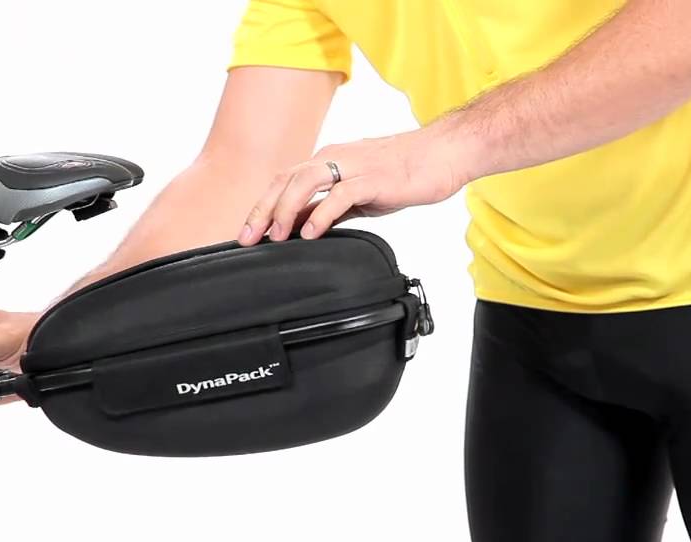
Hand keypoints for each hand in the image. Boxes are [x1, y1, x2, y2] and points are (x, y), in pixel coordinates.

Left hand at [237, 124, 472, 244]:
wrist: (444, 154)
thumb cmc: (404, 173)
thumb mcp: (359, 194)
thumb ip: (330, 207)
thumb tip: (302, 227)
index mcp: (328, 161)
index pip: (284, 182)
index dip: (261, 207)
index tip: (246, 234)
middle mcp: (334, 158)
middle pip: (285, 180)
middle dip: (262, 210)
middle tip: (246, 238)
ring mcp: (353, 166)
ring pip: (305, 182)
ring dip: (285, 209)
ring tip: (275, 236)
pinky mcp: (373, 178)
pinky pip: (339, 194)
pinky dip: (320, 213)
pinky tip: (310, 232)